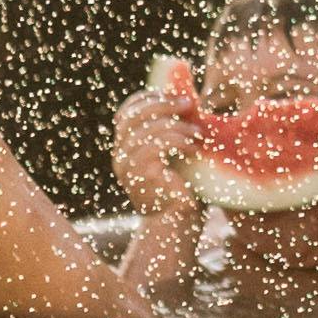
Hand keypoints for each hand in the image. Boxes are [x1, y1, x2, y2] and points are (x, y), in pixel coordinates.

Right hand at [108, 64, 200, 215]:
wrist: (179, 221)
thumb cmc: (181, 185)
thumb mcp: (174, 150)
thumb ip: (172, 127)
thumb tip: (187, 96)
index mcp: (124, 147)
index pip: (126, 112)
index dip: (148, 99)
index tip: (175, 95)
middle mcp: (120, 156)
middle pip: (133, 117)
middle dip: (163, 105)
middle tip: (189, 103)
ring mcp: (127, 168)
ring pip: (147, 131)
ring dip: (177, 127)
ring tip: (197, 133)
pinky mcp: (141, 176)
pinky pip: (157, 147)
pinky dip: (179, 141)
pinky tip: (194, 148)